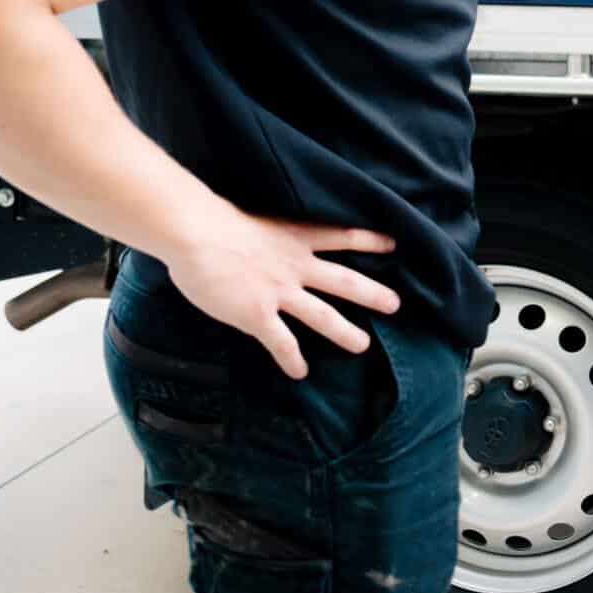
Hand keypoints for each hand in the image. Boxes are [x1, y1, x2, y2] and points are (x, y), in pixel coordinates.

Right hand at [163, 209, 402, 378]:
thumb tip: (263, 243)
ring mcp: (278, 291)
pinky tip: (300, 372)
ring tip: (362, 345)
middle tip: (396, 305)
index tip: (394, 244)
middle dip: (373, 294)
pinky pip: (281, 342)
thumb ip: (268, 236)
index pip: (343, 236)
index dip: (369, 241)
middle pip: (344, 281)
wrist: (196, 234)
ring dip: (345, 332)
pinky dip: (293, 359)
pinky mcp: (257, 314)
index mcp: (295, 237)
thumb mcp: (254, 221)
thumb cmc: (214, 221)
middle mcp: (295, 265)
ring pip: (322, 315)